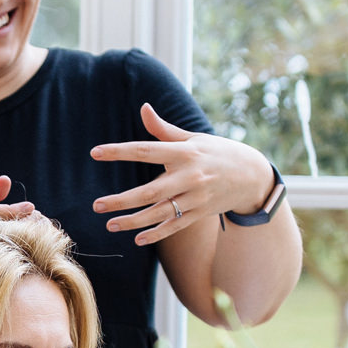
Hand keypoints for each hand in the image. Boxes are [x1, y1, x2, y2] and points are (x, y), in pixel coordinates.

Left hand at [90, 103, 274, 245]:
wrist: (251, 175)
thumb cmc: (216, 152)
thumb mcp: (193, 137)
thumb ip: (164, 129)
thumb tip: (143, 108)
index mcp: (184, 152)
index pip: (146, 150)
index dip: (120, 151)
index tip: (95, 152)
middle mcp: (189, 176)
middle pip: (150, 191)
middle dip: (122, 200)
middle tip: (97, 205)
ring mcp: (195, 197)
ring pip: (160, 213)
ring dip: (134, 221)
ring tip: (110, 224)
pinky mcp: (200, 213)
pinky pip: (175, 226)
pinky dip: (157, 233)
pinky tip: (138, 239)